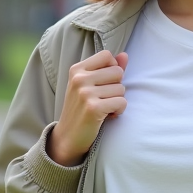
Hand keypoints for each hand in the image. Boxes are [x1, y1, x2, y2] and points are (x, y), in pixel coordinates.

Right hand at [48, 50, 127, 165]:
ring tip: (103, 108)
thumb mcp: (89, 85)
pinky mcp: (93, 108)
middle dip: (116, 87)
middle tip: (104, 98)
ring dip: (117, 101)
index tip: (104, 83)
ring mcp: (85, 93)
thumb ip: (107, 69)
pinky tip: (107, 116)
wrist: (67, 137)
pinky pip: (122, 102)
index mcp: (76, 70)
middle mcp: (79, 79)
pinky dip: (119, 111)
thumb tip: (125, 55)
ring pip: (121, 89)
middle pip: (117, 72)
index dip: (112, 68)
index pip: (107, 55)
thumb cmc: (81, 109)